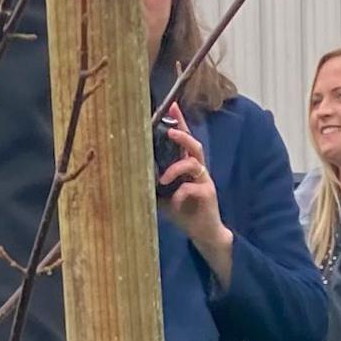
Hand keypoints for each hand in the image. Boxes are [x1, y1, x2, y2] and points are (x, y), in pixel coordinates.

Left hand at [156, 108, 232, 285]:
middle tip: (170, 131)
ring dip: (177, 168)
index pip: (184, 140)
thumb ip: (153, 184)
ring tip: (164, 178)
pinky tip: (174, 203)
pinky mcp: (208, 194)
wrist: (203, 233)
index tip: (171, 106)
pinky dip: (180, 194)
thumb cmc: (184, 212)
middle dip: (182, 134)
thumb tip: (132, 173)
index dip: (179, 123)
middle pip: (194, 144)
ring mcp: (204, 181)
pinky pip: (193, 187)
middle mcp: (198, 169)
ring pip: (194, 163)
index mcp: (187, 166)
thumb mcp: (164, 196)